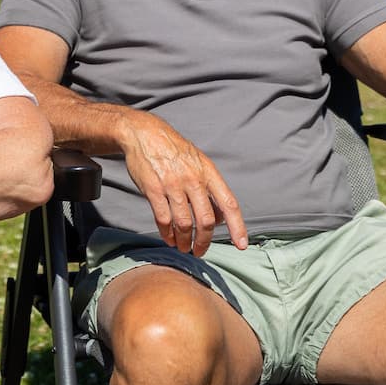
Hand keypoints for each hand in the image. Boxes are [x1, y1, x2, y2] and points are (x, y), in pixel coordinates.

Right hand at [121, 111, 247, 255]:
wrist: (144, 133)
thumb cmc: (174, 150)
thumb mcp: (199, 162)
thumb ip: (211, 188)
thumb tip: (222, 217)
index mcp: (208, 173)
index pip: (228, 204)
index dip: (237, 227)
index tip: (241, 245)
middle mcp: (193, 180)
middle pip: (206, 220)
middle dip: (204, 241)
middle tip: (200, 251)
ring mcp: (172, 185)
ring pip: (184, 224)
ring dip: (185, 242)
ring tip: (184, 247)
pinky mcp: (153, 190)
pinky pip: (163, 219)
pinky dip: (167, 234)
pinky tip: (169, 238)